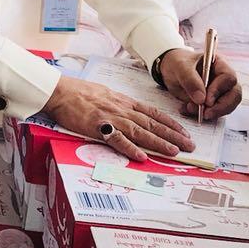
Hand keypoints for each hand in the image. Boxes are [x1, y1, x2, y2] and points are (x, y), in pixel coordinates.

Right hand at [43, 76, 193, 162]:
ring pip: (139, 131)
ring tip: (174, 152)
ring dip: (158, 142)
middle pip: (151, 123)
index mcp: (123, 101)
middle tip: (189, 145)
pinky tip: (142, 156)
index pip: (152, 112)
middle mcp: (121, 108)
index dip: (170, 123)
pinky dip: (130, 148)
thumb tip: (132, 113)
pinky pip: (116, 139)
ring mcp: (110, 117)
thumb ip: (119, 104)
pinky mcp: (97, 126)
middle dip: (172, 135)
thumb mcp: (104, 93)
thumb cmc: (78, 92)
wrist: (59, 91)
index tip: (184, 132)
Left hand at [160, 49, 241, 119]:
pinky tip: (187, 109)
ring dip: (211, 112)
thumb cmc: (178, 63)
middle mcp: (224, 79)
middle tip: (205, 114)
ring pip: (227, 106)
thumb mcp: (180, 67)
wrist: (170, 70)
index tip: (206, 100)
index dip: (219, 90)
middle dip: (221, 107)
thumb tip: (202, 100)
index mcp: (220, 64)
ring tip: (190, 108)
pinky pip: (214, 112)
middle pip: (234, 95)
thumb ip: (190, 80)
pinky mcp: (214, 103)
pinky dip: (201, 114)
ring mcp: (221, 92)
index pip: (229, 78)